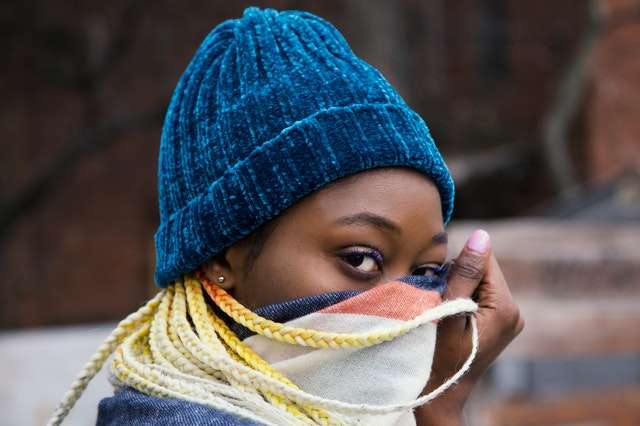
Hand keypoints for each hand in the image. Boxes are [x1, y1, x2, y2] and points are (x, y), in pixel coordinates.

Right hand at [415, 229, 524, 425]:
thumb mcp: (448, 311)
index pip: (485, 261)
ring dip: (460, 287)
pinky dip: (464, 298)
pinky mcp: (501, 323)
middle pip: (484, 271)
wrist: (442, 392)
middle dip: (460, 277)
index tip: (443, 288)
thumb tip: (482, 235)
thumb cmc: (439, 355)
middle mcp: (515, 312)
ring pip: (481, 282)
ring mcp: (510, 319)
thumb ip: (465, 273)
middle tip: (442, 303)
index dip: (459, 266)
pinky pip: (482, 295)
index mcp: (507, 307)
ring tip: (446, 311)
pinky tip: (453, 315)